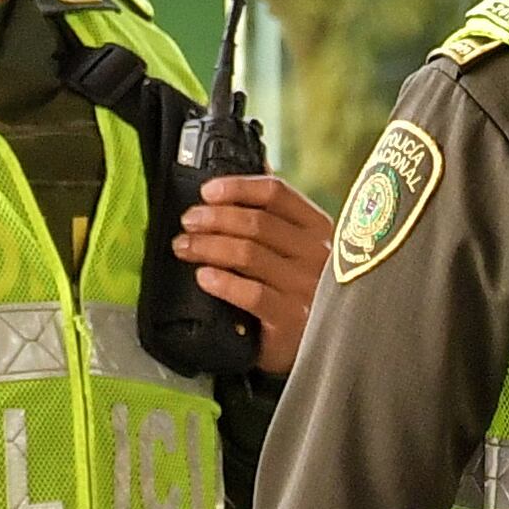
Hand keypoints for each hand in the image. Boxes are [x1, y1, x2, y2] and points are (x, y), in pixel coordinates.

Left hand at [177, 176, 331, 374]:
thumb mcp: (302, 249)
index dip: (237, 187)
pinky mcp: (293, 323)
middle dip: (214, 218)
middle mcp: (318, 256)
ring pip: (249, 255)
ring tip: (184, 246)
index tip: (207, 191)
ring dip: (208, 246)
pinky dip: (223, 282)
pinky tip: (203, 277)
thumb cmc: (303, 291)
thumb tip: (259, 159)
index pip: (277, 194)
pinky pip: (252, 295)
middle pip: (257, 223)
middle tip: (188, 221)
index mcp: (321, 230)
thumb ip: (281, 211)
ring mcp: (307, 289)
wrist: (325, 349)